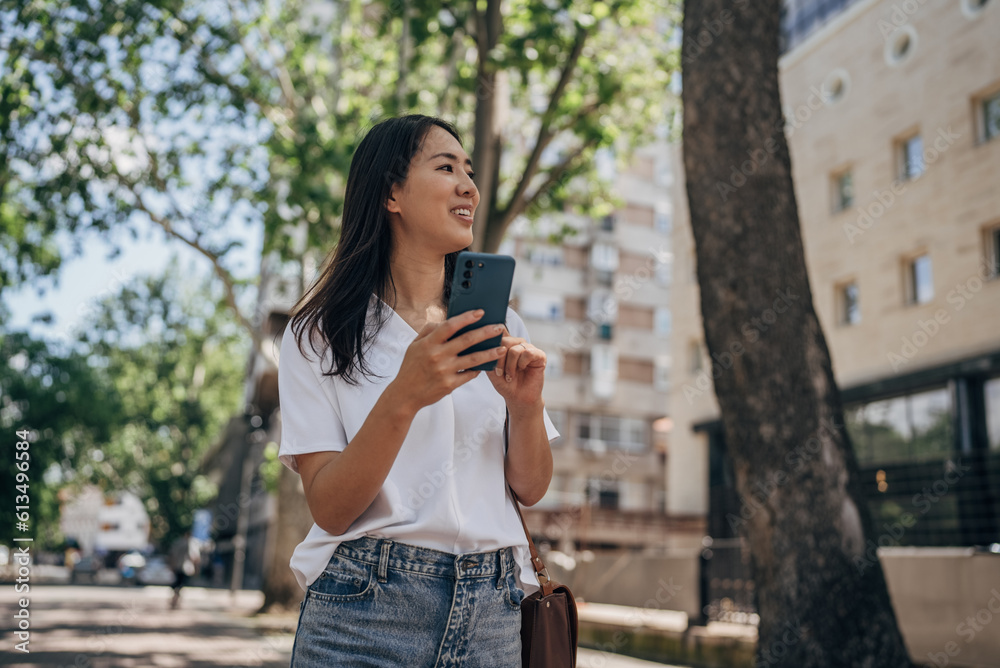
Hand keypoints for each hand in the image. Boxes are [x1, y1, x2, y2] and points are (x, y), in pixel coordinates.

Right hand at [389, 309, 506, 413]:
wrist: (405, 395)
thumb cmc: (411, 367)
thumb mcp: (414, 345)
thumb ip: (429, 330)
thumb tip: (446, 320)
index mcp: (428, 343)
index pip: (450, 326)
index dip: (466, 318)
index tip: (480, 312)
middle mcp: (437, 356)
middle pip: (467, 340)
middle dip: (486, 332)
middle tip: (500, 327)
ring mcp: (444, 371)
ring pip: (473, 359)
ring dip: (490, 353)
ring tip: (502, 348)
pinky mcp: (450, 385)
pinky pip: (469, 374)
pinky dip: (478, 369)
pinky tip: (487, 364)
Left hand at [486, 330, 546, 413]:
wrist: (518, 398)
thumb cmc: (505, 383)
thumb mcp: (491, 370)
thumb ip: (488, 356)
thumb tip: (484, 343)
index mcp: (505, 344)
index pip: (499, 330)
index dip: (494, 331)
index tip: (487, 334)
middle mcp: (517, 343)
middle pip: (504, 340)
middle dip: (499, 360)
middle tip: (499, 373)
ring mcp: (529, 348)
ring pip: (515, 349)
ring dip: (510, 366)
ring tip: (510, 376)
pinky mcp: (539, 355)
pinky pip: (528, 353)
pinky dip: (522, 363)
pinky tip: (522, 369)